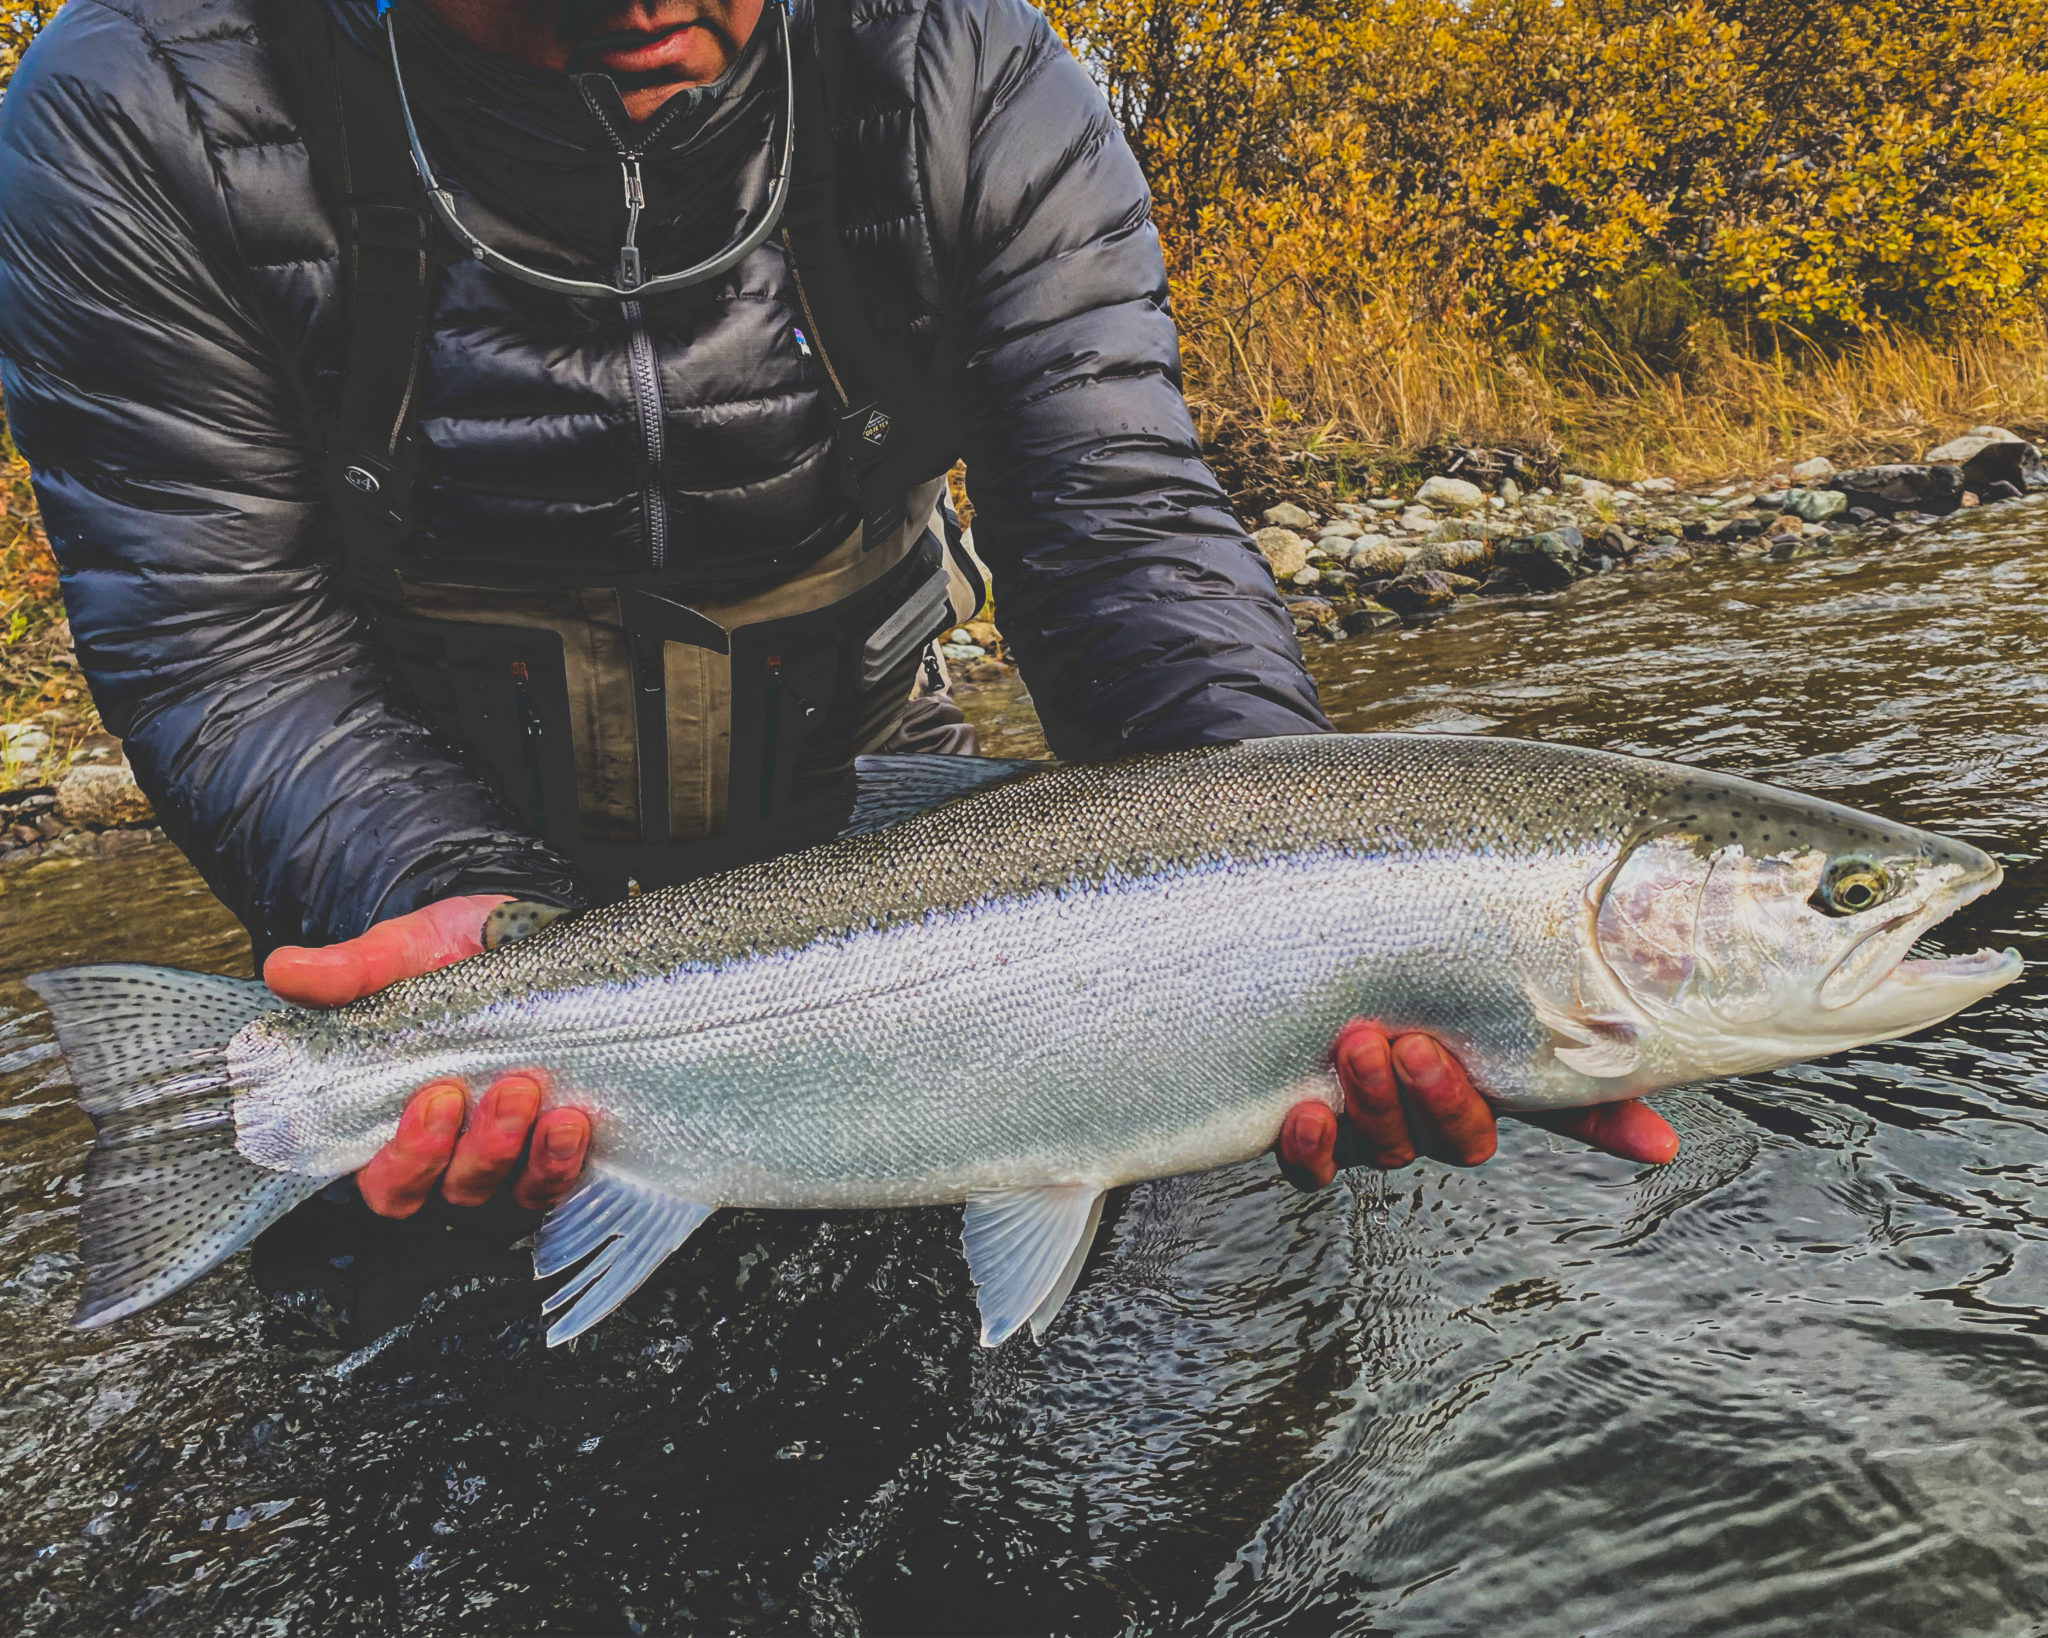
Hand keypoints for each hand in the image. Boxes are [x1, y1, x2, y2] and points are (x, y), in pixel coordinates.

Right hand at [263, 894, 590, 1217]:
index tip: (432, 1098)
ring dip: (523, 1151)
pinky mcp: (558, 1136)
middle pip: (451, 1188)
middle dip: (476, 1149)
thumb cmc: (451, 951)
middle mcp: (453, 1142)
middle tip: (503, 1089)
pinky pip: (559, 1175)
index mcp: (397, 1114)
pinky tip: (573, 1121)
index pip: (386, 1178)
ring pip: (508, 1186)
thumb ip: (350, 971)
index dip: (405, 1160)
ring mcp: (509, 1144)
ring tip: (534, 1091)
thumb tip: (285, 971)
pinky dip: (563, 1159)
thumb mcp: (402, 951)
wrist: (521, 929)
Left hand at [1276, 1019, 1677, 1188]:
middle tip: (1414, 1044)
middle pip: (1458, 1139)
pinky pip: (1312, 1171)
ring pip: (1385, 1149)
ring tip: (1357, 1046)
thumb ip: (1519, 1007)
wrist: (1287, 972)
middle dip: (1440, 1097)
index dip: (1611, 1128)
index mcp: (1487, 1088)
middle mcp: (1434, 1121)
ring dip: (1375, 1103)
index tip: (1659, 1142)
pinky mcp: (1306, 1140)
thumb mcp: (1454, 991)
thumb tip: (1653, 1057)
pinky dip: (1311, 1149)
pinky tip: (1307, 1112)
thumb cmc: (1381, 991)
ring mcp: (1369, 1134)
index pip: (1562, 1115)